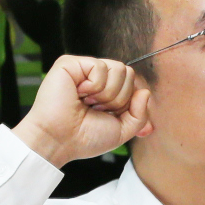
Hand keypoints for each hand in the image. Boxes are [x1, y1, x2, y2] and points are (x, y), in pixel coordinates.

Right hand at [14, 54, 149, 165]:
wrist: (60, 141)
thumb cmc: (84, 138)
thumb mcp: (122, 130)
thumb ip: (140, 114)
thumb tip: (145, 92)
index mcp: (106, 91)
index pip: (132, 84)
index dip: (127, 102)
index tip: (108, 116)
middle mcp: (95, 78)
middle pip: (128, 73)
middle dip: (118, 98)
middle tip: (95, 109)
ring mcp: (83, 69)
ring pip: (118, 69)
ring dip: (106, 93)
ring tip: (87, 102)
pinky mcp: (70, 63)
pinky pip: (100, 66)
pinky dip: (93, 86)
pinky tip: (78, 94)